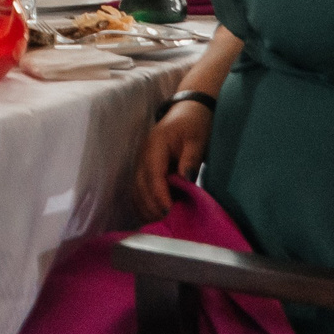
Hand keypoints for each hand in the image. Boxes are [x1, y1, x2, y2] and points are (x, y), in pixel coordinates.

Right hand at [136, 101, 212, 221]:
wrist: (188, 110)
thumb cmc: (194, 124)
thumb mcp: (197, 140)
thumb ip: (190, 160)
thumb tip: (185, 181)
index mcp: (155, 145)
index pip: (153, 175)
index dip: (159, 195)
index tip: (169, 211)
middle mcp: (143, 155)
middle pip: (140, 185)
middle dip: (152, 206)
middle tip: (167, 223)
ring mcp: (141, 161)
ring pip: (136, 189)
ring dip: (146, 207)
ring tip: (160, 222)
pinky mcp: (144, 168)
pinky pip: (138, 189)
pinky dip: (143, 203)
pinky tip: (153, 215)